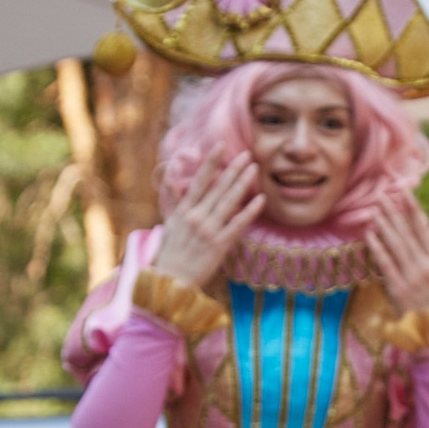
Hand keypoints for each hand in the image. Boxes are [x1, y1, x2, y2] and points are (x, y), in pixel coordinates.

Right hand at [148, 150, 263, 291]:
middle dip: (233, 169)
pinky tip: (260, 199)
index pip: (199, 180)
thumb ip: (172, 201)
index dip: (210, 162)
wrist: (171, 281)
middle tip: (247, 154)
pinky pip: (237, 224)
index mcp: (184, 210)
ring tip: (254, 168)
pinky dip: (249, 211)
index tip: (220, 146)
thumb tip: (169, 179)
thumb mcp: (168, 224)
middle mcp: (196, 216)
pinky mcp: (219, 245)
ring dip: (242, 183)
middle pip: (218, 188)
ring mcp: (209, 230)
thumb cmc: (170, 252)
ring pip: (229, 201)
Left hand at [365, 192, 428, 315]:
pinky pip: (386, 264)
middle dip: (394, 212)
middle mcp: (425, 267)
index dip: (413, 209)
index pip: (423, 229)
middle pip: (407, 233)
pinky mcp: (399, 289)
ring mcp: (412, 278)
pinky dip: (377, 247)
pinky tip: (369, 234)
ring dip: (384, 225)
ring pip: (397, 245)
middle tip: (382, 195)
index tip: (404, 191)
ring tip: (374, 210)